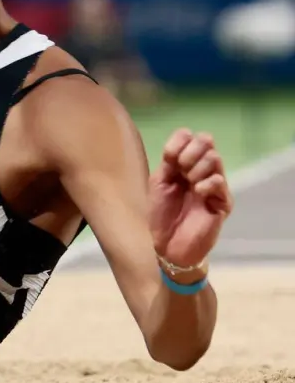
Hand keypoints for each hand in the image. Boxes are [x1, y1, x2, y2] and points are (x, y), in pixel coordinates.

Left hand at [149, 128, 232, 268]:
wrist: (168, 245)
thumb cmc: (162, 215)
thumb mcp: (159, 183)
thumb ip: (169, 161)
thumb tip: (182, 139)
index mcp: (185, 165)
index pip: (190, 137)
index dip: (180, 142)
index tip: (169, 158)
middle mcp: (202, 171)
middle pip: (206, 141)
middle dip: (190, 152)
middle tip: (180, 170)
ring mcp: (214, 186)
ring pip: (214, 158)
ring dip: (197, 167)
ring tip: (189, 183)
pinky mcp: (223, 203)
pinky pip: (219, 181)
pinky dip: (206, 183)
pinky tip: (198, 192)